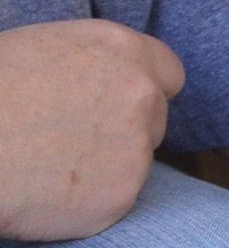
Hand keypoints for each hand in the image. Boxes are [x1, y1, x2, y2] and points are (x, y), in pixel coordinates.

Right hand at [0, 19, 184, 241]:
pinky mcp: (122, 196)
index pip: (169, 72)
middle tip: (75, 138)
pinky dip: (91, 199)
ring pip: (136, 162)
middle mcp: (140, 95)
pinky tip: (50, 188)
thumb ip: (89, 66)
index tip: (123, 103)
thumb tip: (97, 83)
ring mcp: (136, 148)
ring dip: (107, 166)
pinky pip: (115, 199)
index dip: (146, 89)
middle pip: (154, 119)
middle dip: (125, 129)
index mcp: (119, 48)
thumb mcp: (41, 49)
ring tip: (50, 161)